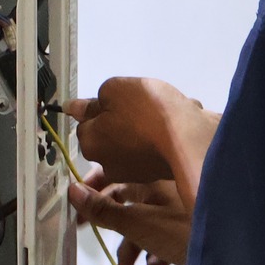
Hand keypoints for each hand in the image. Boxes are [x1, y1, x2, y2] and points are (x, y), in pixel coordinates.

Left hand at [63, 78, 212, 185]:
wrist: (191, 140)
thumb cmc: (147, 111)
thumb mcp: (115, 90)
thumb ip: (93, 100)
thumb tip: (73, 108)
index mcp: (91, 144)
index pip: (86, 124)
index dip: (101, 108)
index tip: (118, 100)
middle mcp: (108, 165)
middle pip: (111, 136)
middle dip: (124, 121)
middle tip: (143, 105)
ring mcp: (134, 173)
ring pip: (135, 143)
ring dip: (146, 129)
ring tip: (165, 114)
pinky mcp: (158, 175)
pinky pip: (155, 150)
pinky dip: (163, 139)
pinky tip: (176, 127)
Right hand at [68, 166, 191, 264]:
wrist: (240, 255)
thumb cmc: (190, 232)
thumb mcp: (139, 225)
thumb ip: (105, 212)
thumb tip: (74, 193)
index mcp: (154, 174)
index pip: (114, 175)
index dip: (93, 192)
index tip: (79, 211)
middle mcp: (169, 184)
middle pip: (129, 201)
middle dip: (116, 227)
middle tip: (104, 244)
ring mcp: (184, 204)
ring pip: (148, 221)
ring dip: (136, 245)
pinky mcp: (195, 224)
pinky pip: (169, 233)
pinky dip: (159, 252)